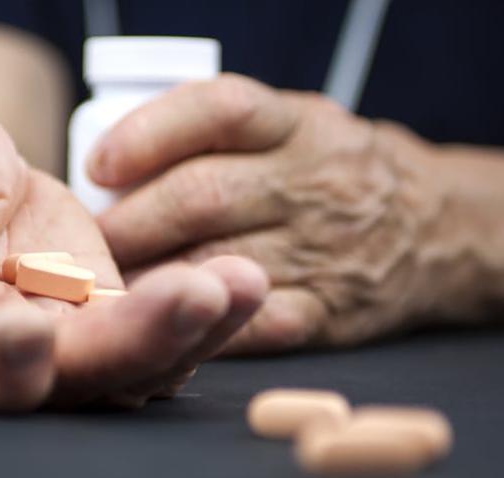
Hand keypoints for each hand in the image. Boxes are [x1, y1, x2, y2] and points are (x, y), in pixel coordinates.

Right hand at [0, 84, 267, 410]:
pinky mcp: (113, 322)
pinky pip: (164, 333)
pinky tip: (244, 281)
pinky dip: (206, 314)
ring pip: (129, 366)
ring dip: (189, 333)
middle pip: (65, 378)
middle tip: (194, 296)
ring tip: (240, 282)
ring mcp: (65, 343)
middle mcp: (0, 352)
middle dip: (130, 343)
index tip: (29, 335)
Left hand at [90, 74, 446, 353]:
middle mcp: (312, 182)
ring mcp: (323, 250)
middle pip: (200, 195)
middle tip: (88, 245)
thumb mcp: (290, 125)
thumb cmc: (330, 172)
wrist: (430, 227)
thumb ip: (215, 135)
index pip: (219, 110)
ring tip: (109, 287)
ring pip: (214, 266)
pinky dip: (199, 325)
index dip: (148, 134)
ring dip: (148, 281)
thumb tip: (112, 165)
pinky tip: (165, 321)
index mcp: (296, 125)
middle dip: (127, 224)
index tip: (98, 166)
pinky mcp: (328, 311)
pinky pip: (251, 324)